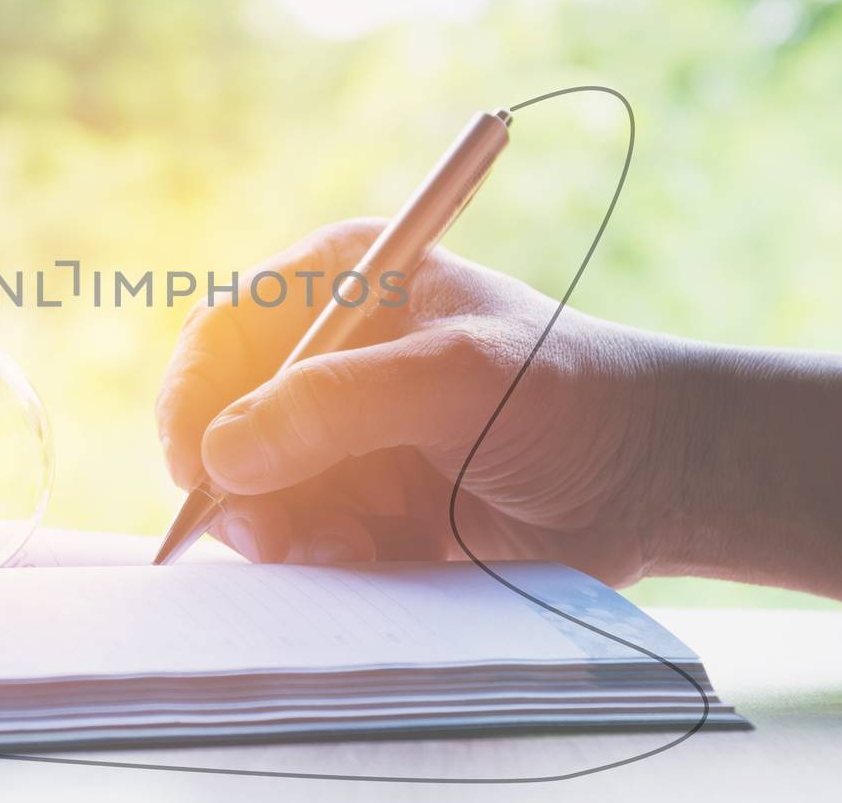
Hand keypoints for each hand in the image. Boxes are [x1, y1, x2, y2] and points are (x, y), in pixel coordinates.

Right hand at [155, 219, 688, 585]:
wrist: (648, 478)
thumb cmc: (567, 392)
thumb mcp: (456, 376)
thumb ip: (338, 405)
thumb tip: (224, 453)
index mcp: (341, 283)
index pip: (223, 329)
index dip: (193, 394)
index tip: (194, 464)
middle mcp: (326, 356)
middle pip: (221, 419)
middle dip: (235, 481)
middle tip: (267, 533)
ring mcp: (338, 435)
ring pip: (250, 489)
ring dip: (281, 528)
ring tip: (347, 546)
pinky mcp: (358, 503)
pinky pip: (297, 537)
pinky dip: (318, 557)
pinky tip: (372, 556)